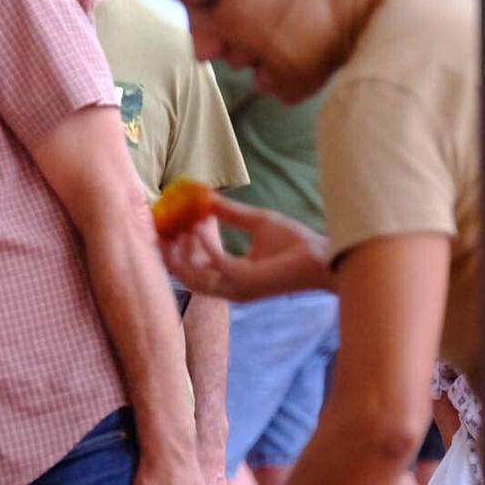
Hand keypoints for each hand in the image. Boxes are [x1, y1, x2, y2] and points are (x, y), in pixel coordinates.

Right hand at [160, 196, 331, 302]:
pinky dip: (203, 242)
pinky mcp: (244, 280)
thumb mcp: (256, 222)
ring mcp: (235, 287)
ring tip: (180, 225)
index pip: (193, 270)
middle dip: (169, 254)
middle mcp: (229, 288)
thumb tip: (206, 197)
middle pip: (185, 276)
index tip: (167, 228)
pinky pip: (214, 261)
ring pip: (192, 274)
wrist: (323, 257)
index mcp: (231, 278)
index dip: (176, 250)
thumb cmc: (295, 244)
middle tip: (161, 229)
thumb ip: (230, 214)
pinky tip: (199, 225)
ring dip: (182, 249)